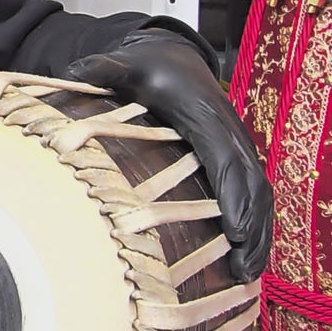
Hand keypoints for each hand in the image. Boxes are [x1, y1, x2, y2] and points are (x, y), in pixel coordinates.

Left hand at [65, 28, 272, 282]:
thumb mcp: (121, 66)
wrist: (173, 56)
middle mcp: (227, 128)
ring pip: (260, 190)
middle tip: (240, 270)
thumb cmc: (143, 68)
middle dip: (249, 226)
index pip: (222, 156)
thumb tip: (71, 74)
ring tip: (245, 274)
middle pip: (250, 181)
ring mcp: (236, 142)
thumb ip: (100, 72)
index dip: (231, 195)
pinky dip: (257, 223)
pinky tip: (246, 256)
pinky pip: (256, 190)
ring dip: (258, 232)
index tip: (232, 232)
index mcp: (200, 111)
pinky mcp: (237, 154)